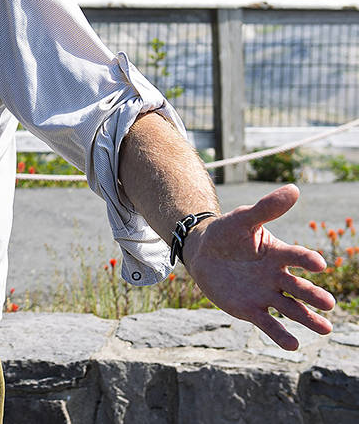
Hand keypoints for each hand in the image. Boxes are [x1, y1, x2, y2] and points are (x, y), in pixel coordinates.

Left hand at [183, 184, 334, 349]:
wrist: (204, 253)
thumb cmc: (227, 233)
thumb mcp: (243, 218)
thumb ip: (267, 208)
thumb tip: (294, 188)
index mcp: (278, 254)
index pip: (296, 256)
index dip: (306, 260)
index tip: (319, 264)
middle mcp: (277, 277)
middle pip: (299, 288)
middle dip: (314, 296)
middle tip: (329, 304)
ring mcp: (266, 294)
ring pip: (291, 309)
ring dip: (308, 319)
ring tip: (325, 328)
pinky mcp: (251, 310)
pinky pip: (268, 324)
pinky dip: (280, 334)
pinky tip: (294, 345)